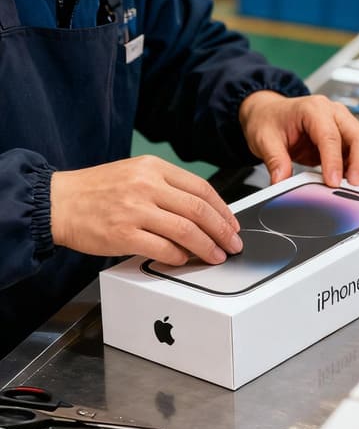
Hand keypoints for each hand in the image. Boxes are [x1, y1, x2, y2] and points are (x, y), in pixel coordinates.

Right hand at [50, 156, 242, 265]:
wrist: (55, 202)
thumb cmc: (95, 191)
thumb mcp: (134, 174)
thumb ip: (167, 188)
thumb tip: (203, 211)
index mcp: (152, 168)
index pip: (201, 189)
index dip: (223, 210)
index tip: (232, 224)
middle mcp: (145, 186)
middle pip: (199, 210)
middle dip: (223, 231)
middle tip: (233, 244)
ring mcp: (134, 210)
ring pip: (186, 230)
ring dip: (207, 247)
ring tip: (216, 256)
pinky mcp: (123, 234)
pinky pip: (163, 249)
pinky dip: (179, 257)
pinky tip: (184, 260)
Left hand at [238, 91, 358, 186]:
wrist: (271, 114)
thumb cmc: (271, 120)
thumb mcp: (264, 139)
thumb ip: (275, 161)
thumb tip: (282, 182)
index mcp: (314, 108)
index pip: (331, 136)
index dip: (334, 161)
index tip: (333, 182)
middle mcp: (335, 113)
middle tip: (354, 188)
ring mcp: (346, 124)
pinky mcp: (350, 137)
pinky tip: (356, 183)